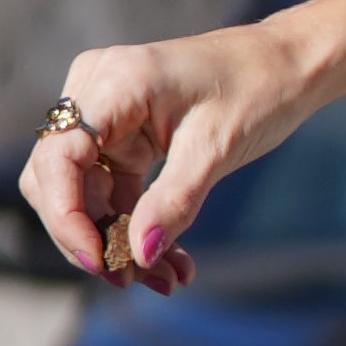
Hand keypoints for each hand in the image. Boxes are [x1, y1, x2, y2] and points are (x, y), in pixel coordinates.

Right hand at [19, 26, 299, 293]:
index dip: (65, 215)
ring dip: (117, 241)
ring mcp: (107, 115)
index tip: (99, 261)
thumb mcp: (218, 148)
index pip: (58, 157)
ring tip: (166, 279)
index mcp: (117, 81)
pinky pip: (112, 191)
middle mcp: (97, 93)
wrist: (287, 65)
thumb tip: (139, 256)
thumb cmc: (258, 88)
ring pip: (85, 194)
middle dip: (91, 237)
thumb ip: (175, 202)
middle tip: (131, 280)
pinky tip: (170, 261)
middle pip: (59, 181)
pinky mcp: (122, 137)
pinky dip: (136, 227)